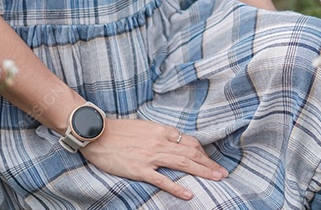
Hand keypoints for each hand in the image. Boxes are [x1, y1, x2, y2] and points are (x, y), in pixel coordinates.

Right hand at [80, 118, 227, 200]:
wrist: (97, 134)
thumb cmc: (119, 131)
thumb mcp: (145, 127)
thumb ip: (160, 134)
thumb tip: (174, 141)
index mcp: (162, 130)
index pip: (189, 142)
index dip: (203, 153)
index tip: (210, 162)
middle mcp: (160, 141)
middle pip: (191, 153)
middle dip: (209, 164)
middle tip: (223, 173)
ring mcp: (151, 156)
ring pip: (183, 163)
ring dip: (202, 172)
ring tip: (216, 179)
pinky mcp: (140, 169)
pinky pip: (162, 180)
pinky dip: (177, 187)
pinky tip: (189, 194)